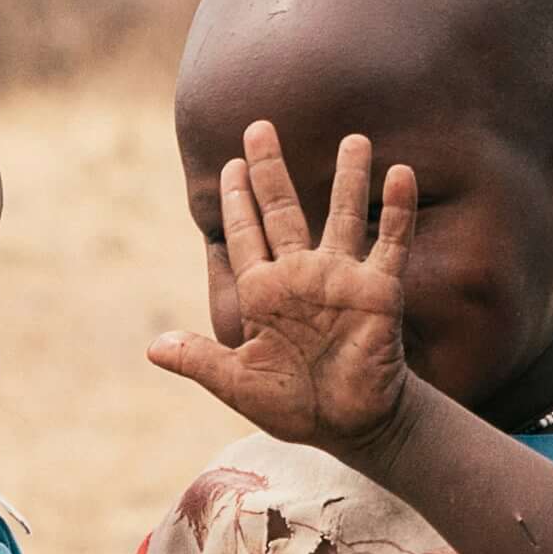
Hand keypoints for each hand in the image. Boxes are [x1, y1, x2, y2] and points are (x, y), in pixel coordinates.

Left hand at [143, 124, 422, 455]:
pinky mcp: (379, 290)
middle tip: (258, 127)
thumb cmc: (294, 405)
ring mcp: (342, 278)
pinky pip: (390, 242)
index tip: (229, 164)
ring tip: (353, 138)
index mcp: (264, 292)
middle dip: (269, 170)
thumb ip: (199, 360)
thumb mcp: (237, 383)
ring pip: (343, 214)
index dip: (237, 200)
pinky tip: (400, 173)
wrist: (349, 426)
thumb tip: (152, 349)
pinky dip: (396, 210)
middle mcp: (301, 274)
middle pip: (283, 209)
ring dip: (347, 177)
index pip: (245, 234)